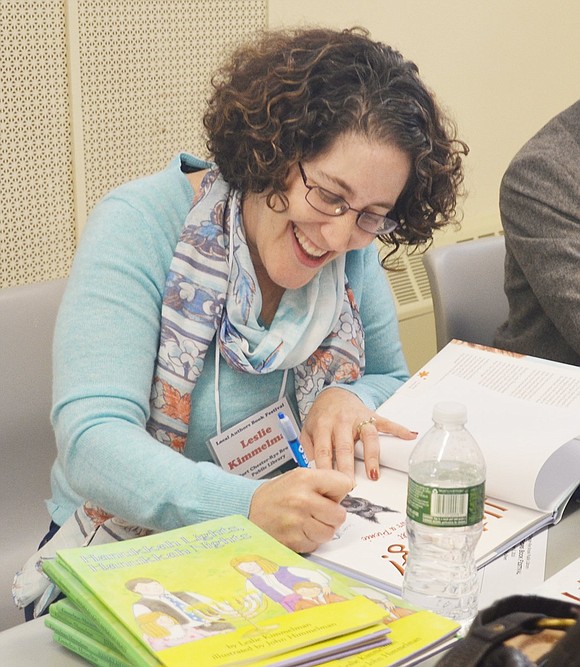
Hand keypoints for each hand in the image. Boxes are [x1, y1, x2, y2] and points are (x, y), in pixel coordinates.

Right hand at [248, 467, 350, 552]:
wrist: (248, 509)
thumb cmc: (276, 494)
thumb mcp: (298, 476)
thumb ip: (324, 481)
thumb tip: (348, 489)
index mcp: (305, 479)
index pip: (344, 484)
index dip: (338, 491)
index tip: (329, 493)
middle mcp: (302, 500)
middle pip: (340, 515)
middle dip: (332, 514)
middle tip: (318, 510)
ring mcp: (297, 523)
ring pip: (329, 533)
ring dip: (322, 529)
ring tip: (307, 520)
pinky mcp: (293, 541)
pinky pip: (316, 544)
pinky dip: (310, 539)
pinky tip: (298, 530)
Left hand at [299, 387, 416, 483]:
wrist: (333, 394)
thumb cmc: (321, 417)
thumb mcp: (307, 430)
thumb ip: (307, 450)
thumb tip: (310, 473)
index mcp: (323, 425)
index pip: (323, 450)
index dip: (325, 468)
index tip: (328, 484)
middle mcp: (341, 421)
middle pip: (345, 447)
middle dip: (347, 467)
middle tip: (349, 486)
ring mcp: (359, 418)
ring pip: (368, 437)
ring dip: (372, 456)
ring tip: (374, 474)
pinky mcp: (372, 416)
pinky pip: (387, 423)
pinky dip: (399, 429)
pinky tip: (410, 436)